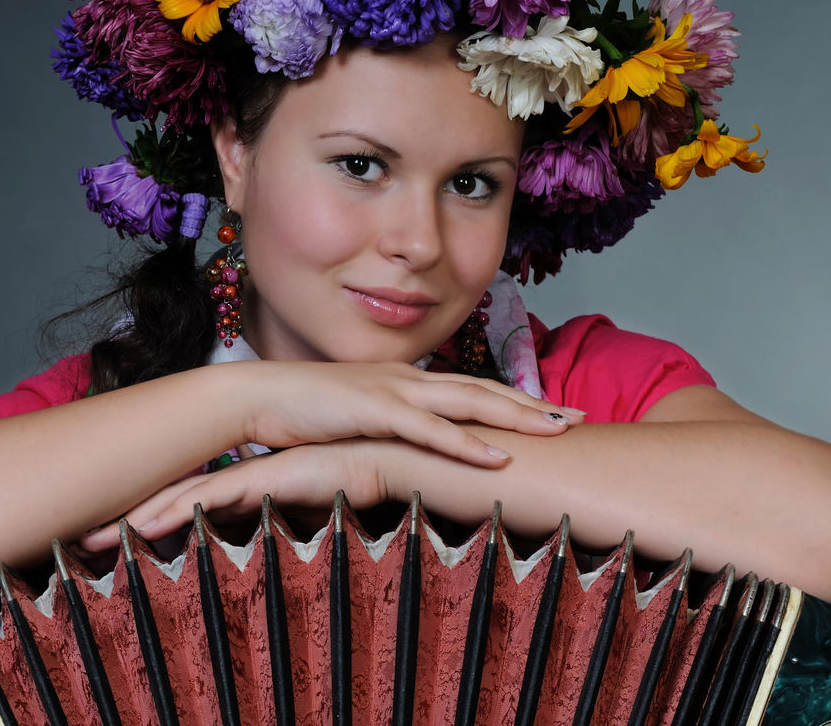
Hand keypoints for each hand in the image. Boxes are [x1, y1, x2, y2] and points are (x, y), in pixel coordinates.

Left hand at [81, 439, 384, 550]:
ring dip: (135, 520)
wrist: (378, 458)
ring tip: (94, 539)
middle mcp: (237, 477)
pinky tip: (140, 528)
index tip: (116, 529)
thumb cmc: (347, 480)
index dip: (152, 512)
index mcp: (245, 482)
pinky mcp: (256, 482)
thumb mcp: (306, 503)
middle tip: (84, 535)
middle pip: (172, 497)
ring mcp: (244, 477)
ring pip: (177, 500)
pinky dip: (171, 515)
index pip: (189, 499)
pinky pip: (204, 501)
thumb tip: (271, 533)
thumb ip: (284, 515)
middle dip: (126, 515)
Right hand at [228, 359, 582, 467]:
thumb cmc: (306, 412)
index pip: (473, 389)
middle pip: (485, 389)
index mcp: (407, 382)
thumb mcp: (358, 418)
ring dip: (517, 416)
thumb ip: (390, 427)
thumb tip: (415, 449)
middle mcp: (409, 380)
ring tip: (558, 430)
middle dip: (535, 404)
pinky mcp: (373, 411)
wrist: (259, 396)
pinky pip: (428, 430)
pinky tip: (499, 459)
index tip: (554, 412)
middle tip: (580, 417)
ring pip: (469, 402)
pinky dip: (466, 444)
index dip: (516, 400)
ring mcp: (393, 391)